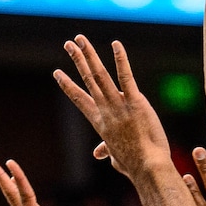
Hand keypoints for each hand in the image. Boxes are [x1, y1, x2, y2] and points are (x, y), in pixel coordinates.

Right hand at [55, 35, 170, 180]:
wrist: (147, 167)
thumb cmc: (134, 164)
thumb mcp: (115, 156)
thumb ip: (106, 150)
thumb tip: (98, 154)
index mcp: (100, 122)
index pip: (80, 99)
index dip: (68, 85)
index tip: (57, 73)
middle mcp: (105, 111)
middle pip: (88, 80)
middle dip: (77, 60)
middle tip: (68, 43)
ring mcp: (118, 105)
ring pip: (100, 75)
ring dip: (89, 55)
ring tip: (80, 39)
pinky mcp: (135, 103)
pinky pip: (126, 77)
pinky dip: (120, 60)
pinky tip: (115, 44)